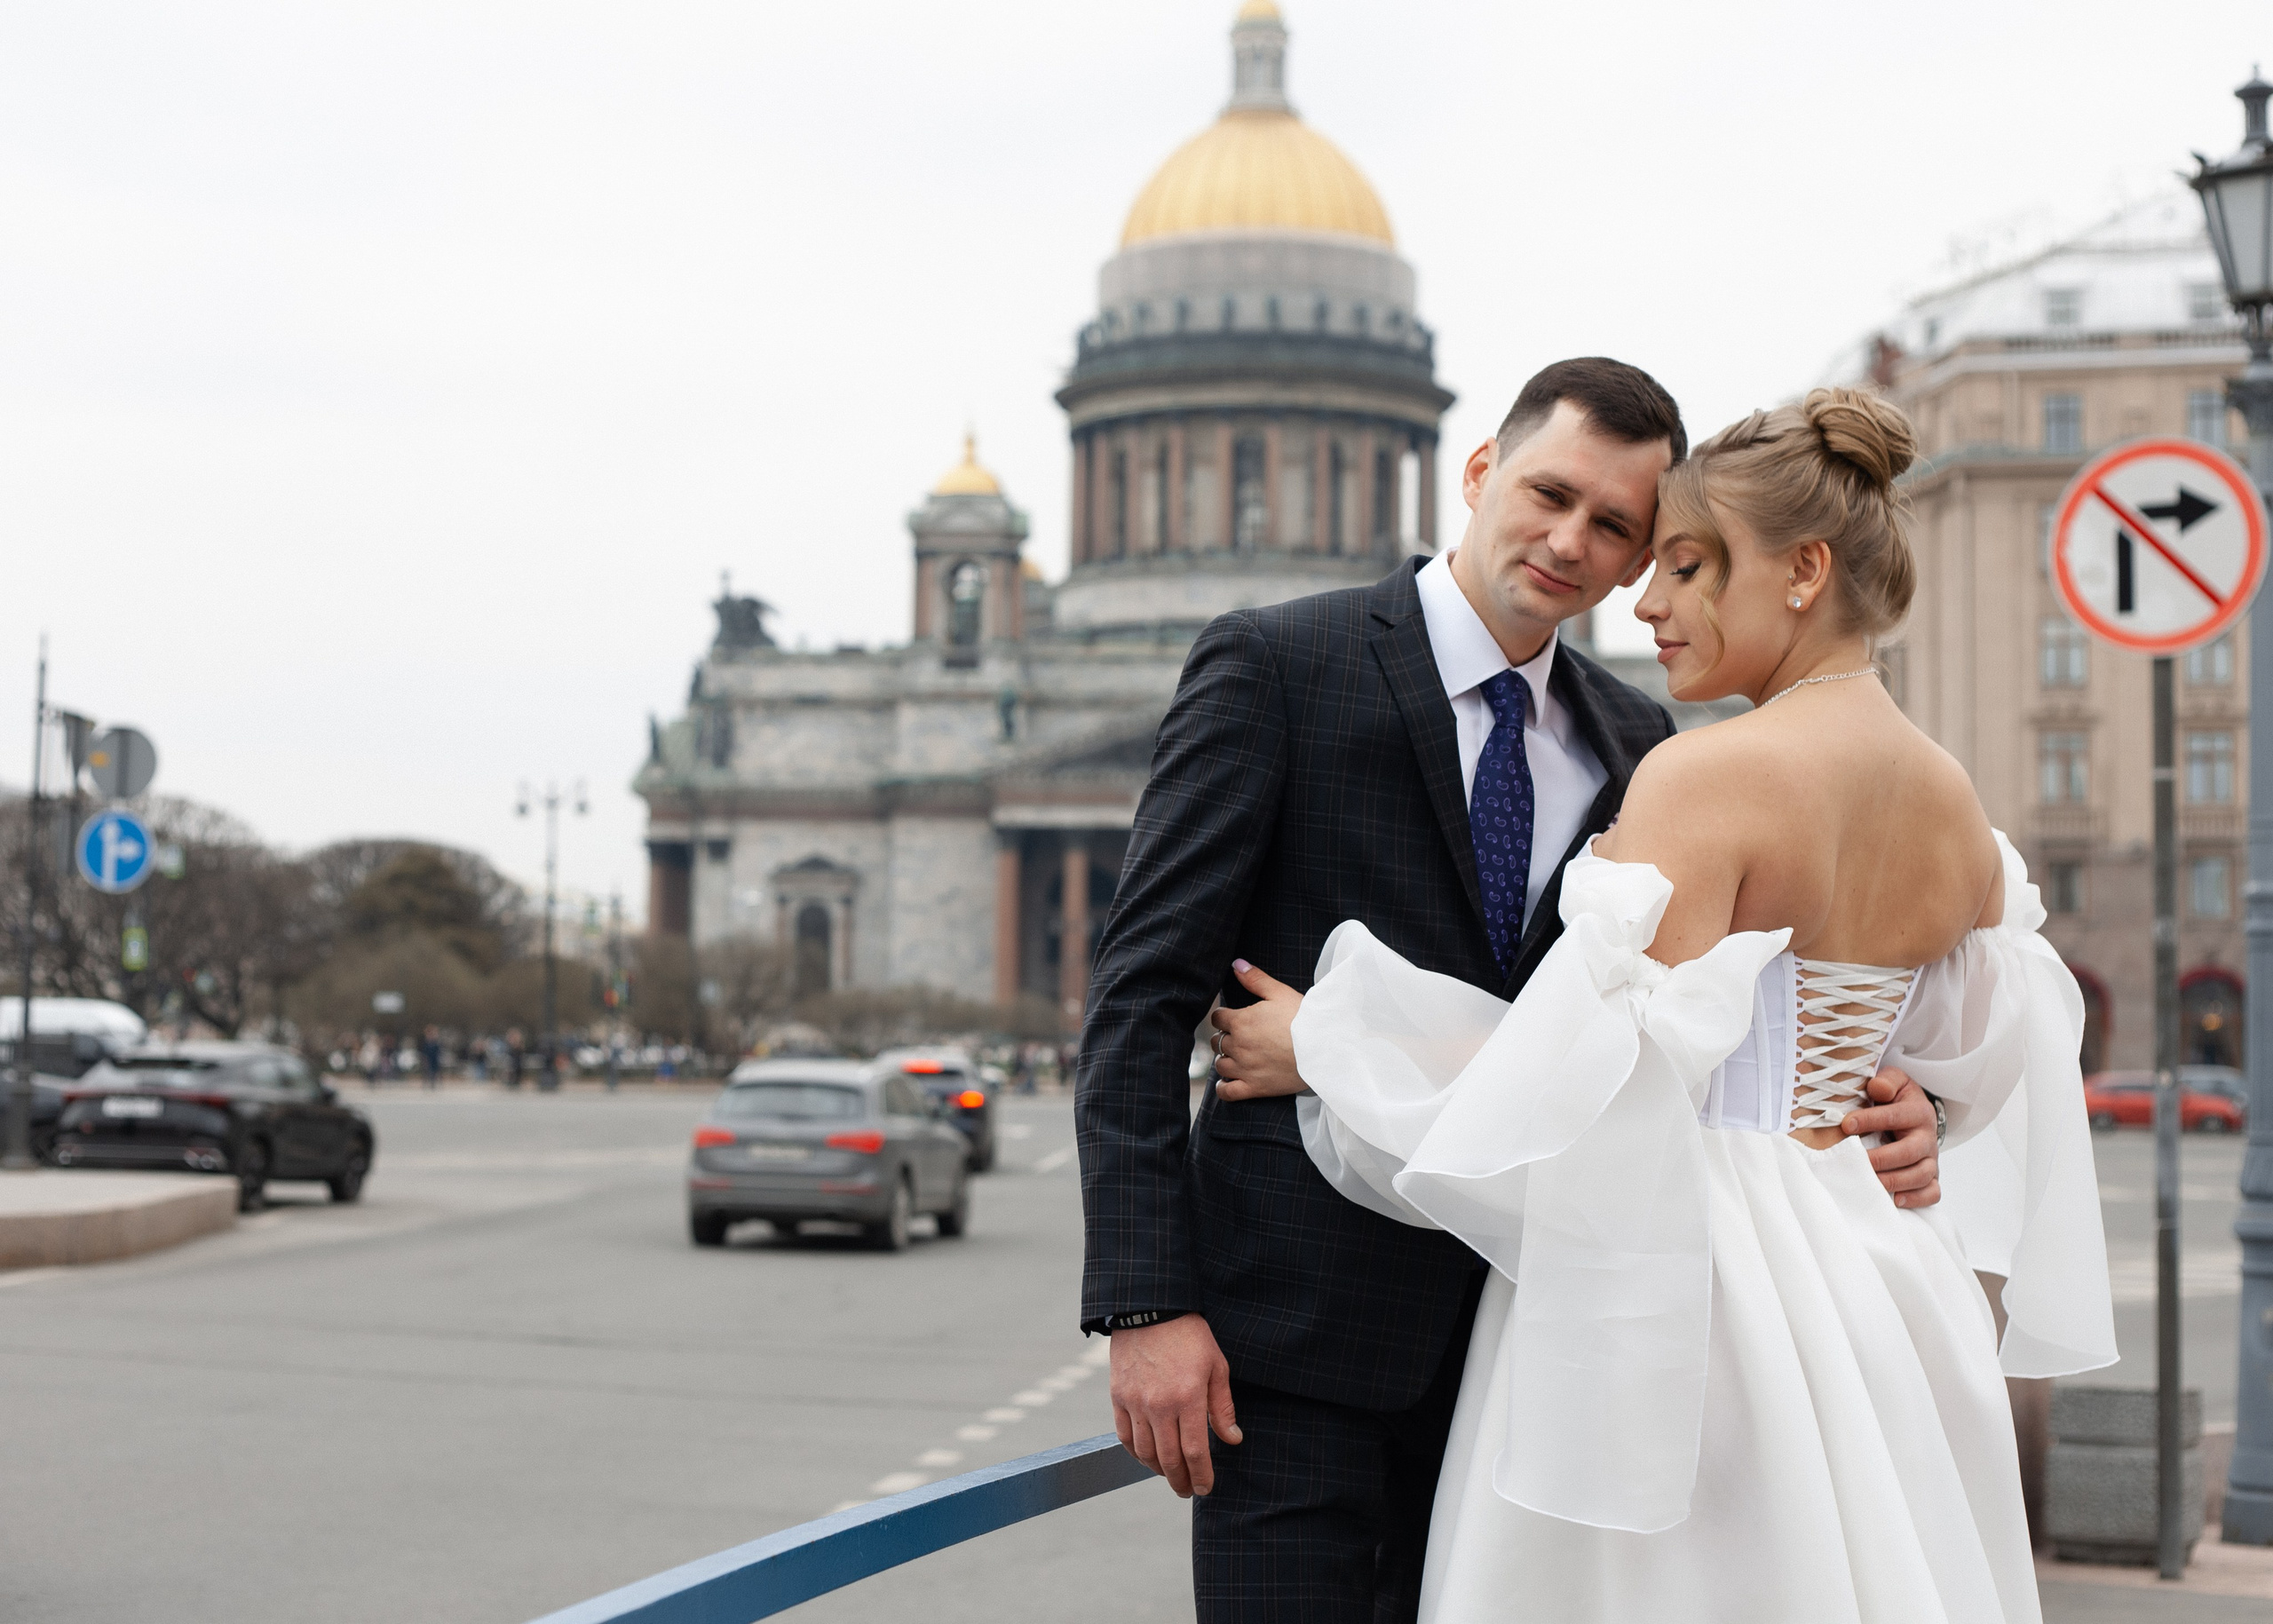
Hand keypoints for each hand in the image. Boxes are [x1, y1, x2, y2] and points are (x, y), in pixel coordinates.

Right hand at [1109, 1314, 1241, 1496]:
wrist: (1150, 1309)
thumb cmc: (1189, 1336)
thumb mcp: (1216, 1366)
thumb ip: (1222, 1407)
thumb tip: (1232, 1439)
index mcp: (1187, 1398)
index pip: (1195, 1452)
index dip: (1201, 1475)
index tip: (1205, 1488)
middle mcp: (1159, 1405)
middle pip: (1169, 1459)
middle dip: (1181, 1481)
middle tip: (1188, 1490)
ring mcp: (1135, 1402)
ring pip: (1145, 1452)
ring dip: (1159, 1471)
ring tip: (1171, 1475)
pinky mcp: (1118, 1397)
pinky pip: (1124, 1436)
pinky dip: (1136, 1453)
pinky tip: (1147, 1457)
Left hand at [1210, 960, 1306, 1102]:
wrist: (1323, 1047)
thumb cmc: (1303, 1018)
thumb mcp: (1279, 993)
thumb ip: (1255, 979)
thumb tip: (1235, 963)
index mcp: (1240, 1021)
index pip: (1217, 1018)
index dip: (1225, 1017)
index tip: (1234, 1019)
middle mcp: (1237, 1045)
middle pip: (1217, 1041)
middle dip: (1227, 1038)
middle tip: (1242, 1038)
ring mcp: (1244, 1068)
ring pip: (1220, 1065)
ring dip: (1226, 1060)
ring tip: (1239, 1057)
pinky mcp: (1254, 1088)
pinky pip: (1227, 1092)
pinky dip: (1223, 1088)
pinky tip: (1227, 1083)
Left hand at [1843, 1069, 1940, 1208]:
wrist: (1916, 1114)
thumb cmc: (1897, 1099)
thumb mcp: (1894, 1081)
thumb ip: (1886, 1081)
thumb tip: (1877, 1088)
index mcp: (1918, 1112)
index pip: (1895, 1116)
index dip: (1870, 1120)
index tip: (1846, 1125)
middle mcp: (1927, 1137)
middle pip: (1910, 1151)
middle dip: (1883, 1158)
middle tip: (1858, 1161)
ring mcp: (1931, 1159)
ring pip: (1922, 1175)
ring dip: (1896, 1181)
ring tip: (1872, 1183)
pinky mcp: (1931, 1176)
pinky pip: (1932, 1192)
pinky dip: (1917, 1198)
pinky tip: (1896, 1199)